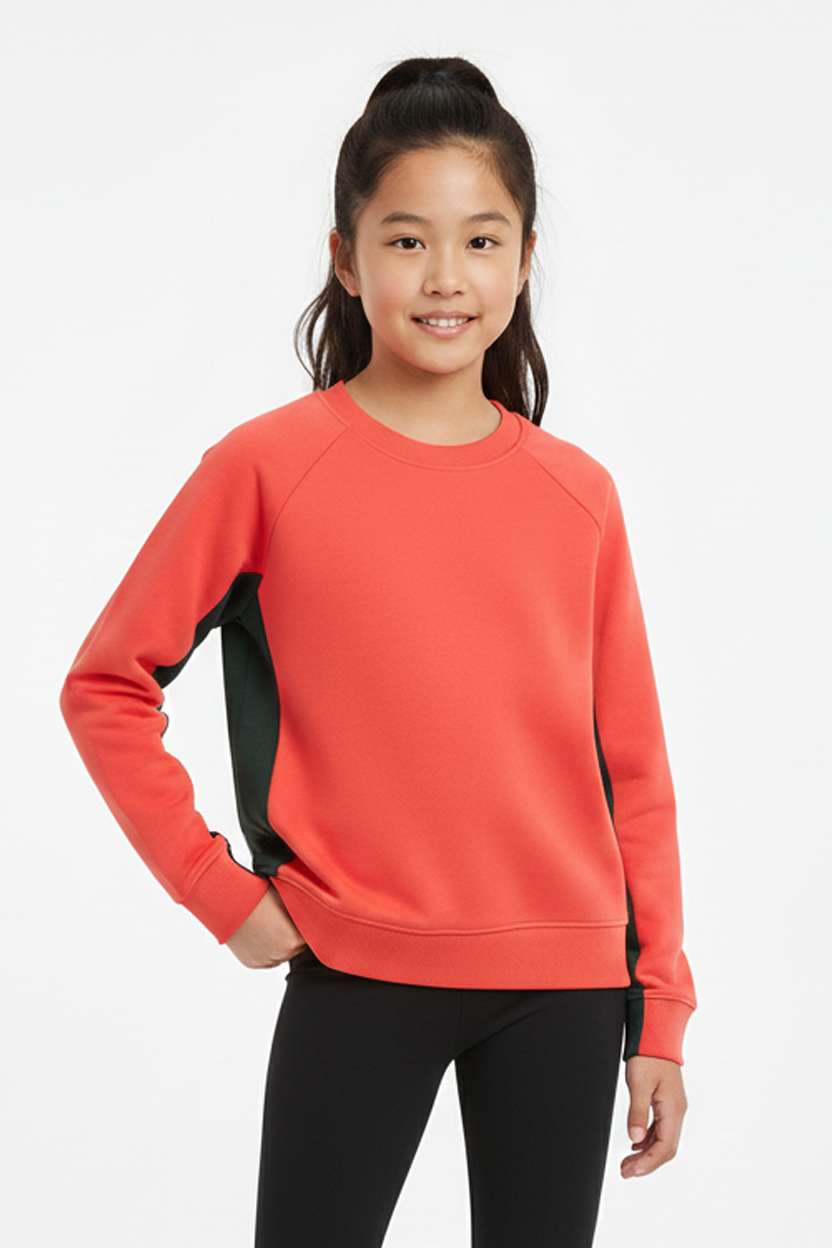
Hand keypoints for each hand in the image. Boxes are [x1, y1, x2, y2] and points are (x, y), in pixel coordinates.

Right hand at [225, 885, 307, 968]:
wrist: (229, 902)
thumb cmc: (257, 897)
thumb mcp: (288, 901)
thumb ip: (301, 914)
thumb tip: (311, 915)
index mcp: (293, 940)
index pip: (312, 938)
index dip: (308, 928)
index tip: (303, 920)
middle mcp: (281, 954)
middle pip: (297, 948)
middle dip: (293, 937)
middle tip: (284, 921)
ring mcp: (265, 961)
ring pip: (282, 955)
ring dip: (280, 945)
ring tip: (270, 927)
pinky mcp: (252, 963)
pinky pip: (266, 960)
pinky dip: (266, 950)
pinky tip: (261, 935)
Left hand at [621, 1055, 686, 1178]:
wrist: (656, 1036)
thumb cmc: (649, 1056)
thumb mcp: (639, 1084)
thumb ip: (637, 1112)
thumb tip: (635, 1139)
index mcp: (673, 1109)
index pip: (665, 1147)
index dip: (648, 1163)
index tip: (631, 1171)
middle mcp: (677, 1111)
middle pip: (665, 1148)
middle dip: (646, 1163)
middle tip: (625, 1171)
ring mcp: (673, 1108)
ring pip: (663, 1140)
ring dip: (646, 1153)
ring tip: (627, 1162)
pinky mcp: (666, 1103)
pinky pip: (660, 1129)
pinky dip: (647, 1140)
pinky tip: (635, 1144)